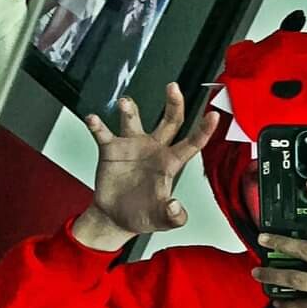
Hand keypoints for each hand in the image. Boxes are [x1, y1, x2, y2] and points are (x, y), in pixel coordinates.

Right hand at [79, 83, 218, 247]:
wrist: (117, 217)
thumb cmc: (144, 216)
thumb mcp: (163, 220)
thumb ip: (174, 216)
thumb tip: (175, 206)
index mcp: (170, 163)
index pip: (191, 143)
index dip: (203, 130)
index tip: (213, 115)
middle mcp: (154, 149)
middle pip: (169, 121)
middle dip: (173, 103)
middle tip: (173, 87)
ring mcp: (132, 146)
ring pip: (133, 119)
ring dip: (129, 109)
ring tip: (126, 103)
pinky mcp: (111, 149)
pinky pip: (103, 132)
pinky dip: (97, 125)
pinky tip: (94, 120)